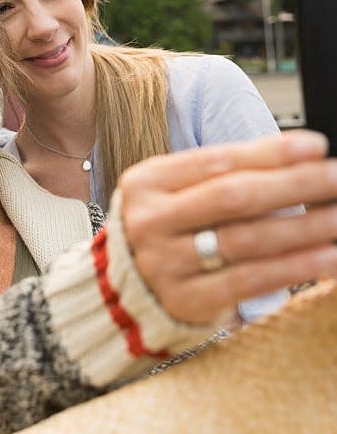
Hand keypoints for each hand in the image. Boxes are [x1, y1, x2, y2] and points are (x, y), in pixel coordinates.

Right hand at [118, 130, 336, 325]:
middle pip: (231, 197)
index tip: (316, 147)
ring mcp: (163, 263)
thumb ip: (230, 172)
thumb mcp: (181, 191)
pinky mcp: (184, 300)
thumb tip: (305, 152)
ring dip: (304, 228)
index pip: (215, 161)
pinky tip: (328, 257)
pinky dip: (294, 267)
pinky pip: (249, 281)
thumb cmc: (170, 230)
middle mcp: (149, 221)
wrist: (130, 288)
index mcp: (146, 183)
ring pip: (245, 240)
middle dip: (293, 185)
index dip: (269, 154)